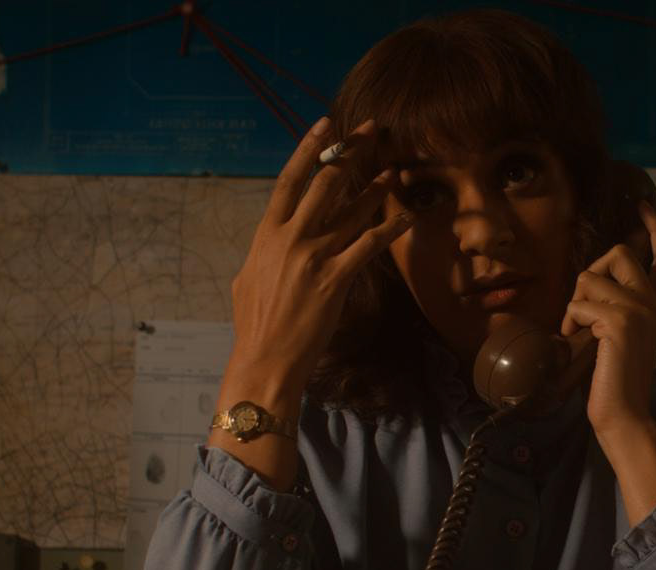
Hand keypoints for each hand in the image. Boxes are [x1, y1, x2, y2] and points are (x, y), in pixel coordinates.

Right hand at [226, 117, 411, 393]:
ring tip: (393, 168)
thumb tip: (273, 241)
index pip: (289, 180)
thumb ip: (265, 252)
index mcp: (266, 234)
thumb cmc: (255, 324)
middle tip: (370, 130)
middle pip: (324, 183)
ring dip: (375, 187)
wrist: (264, 358)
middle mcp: (290, 238)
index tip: (325, 124)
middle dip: (349, 152)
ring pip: (350, 210)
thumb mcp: (248, 278)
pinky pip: (368, 246)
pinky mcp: (335, 280)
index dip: (309, 148)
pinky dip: (389, 229)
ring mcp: (313, 257)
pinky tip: (407, 217)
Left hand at [560, 202, 655, 524]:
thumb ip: (613, 306)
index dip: (652, 228)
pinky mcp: (620, 322)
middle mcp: (652, 303)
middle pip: (618, 252)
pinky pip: (578, 304)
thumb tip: (591, 281)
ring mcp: (639, 310)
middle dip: (591, 272)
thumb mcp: (616, 334)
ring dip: (573, 306)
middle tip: (584, 307)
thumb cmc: (612, 378)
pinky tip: (575, 343)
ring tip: (579, 334)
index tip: (644, 204)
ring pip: (589, 279)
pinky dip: (569, 323)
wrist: (623, 413)